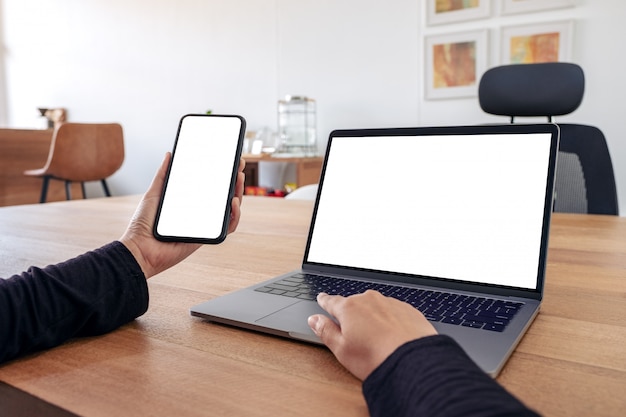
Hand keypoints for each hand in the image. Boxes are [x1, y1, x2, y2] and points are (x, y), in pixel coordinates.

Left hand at [120, 152, 244, 277]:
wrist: (140, 248)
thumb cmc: (143, 225)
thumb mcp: (154, 193)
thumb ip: (163, 175)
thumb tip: (170, 155)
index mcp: (190, 202)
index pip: (211, 186)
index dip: (222, 173)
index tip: (229, 159)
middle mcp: (200, 213)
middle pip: (224, 196)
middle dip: (235, 179)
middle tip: (239, 164)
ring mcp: (205, 225)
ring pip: (230, 210)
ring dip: (238, 193)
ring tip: (238, 179)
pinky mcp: (207, 237)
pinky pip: (227, 227)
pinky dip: (235, 215)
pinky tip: (233, 202)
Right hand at [308, 290, 437, 379]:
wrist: (413, 362)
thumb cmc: (376, 358)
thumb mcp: (341, 349)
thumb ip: (325, 331)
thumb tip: (314, 320)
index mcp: (349, 308)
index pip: (332, 301)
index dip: (325, 301)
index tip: (322, 298)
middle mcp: (369, 300)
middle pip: (354, 304)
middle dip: (352, 313)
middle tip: (353, 331)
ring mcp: (390, 303)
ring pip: (375, 307)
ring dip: (372, 317)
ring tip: (376, 338)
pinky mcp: (408, 310)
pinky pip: (393, 312)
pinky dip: (390, 321)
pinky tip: (393, 336)